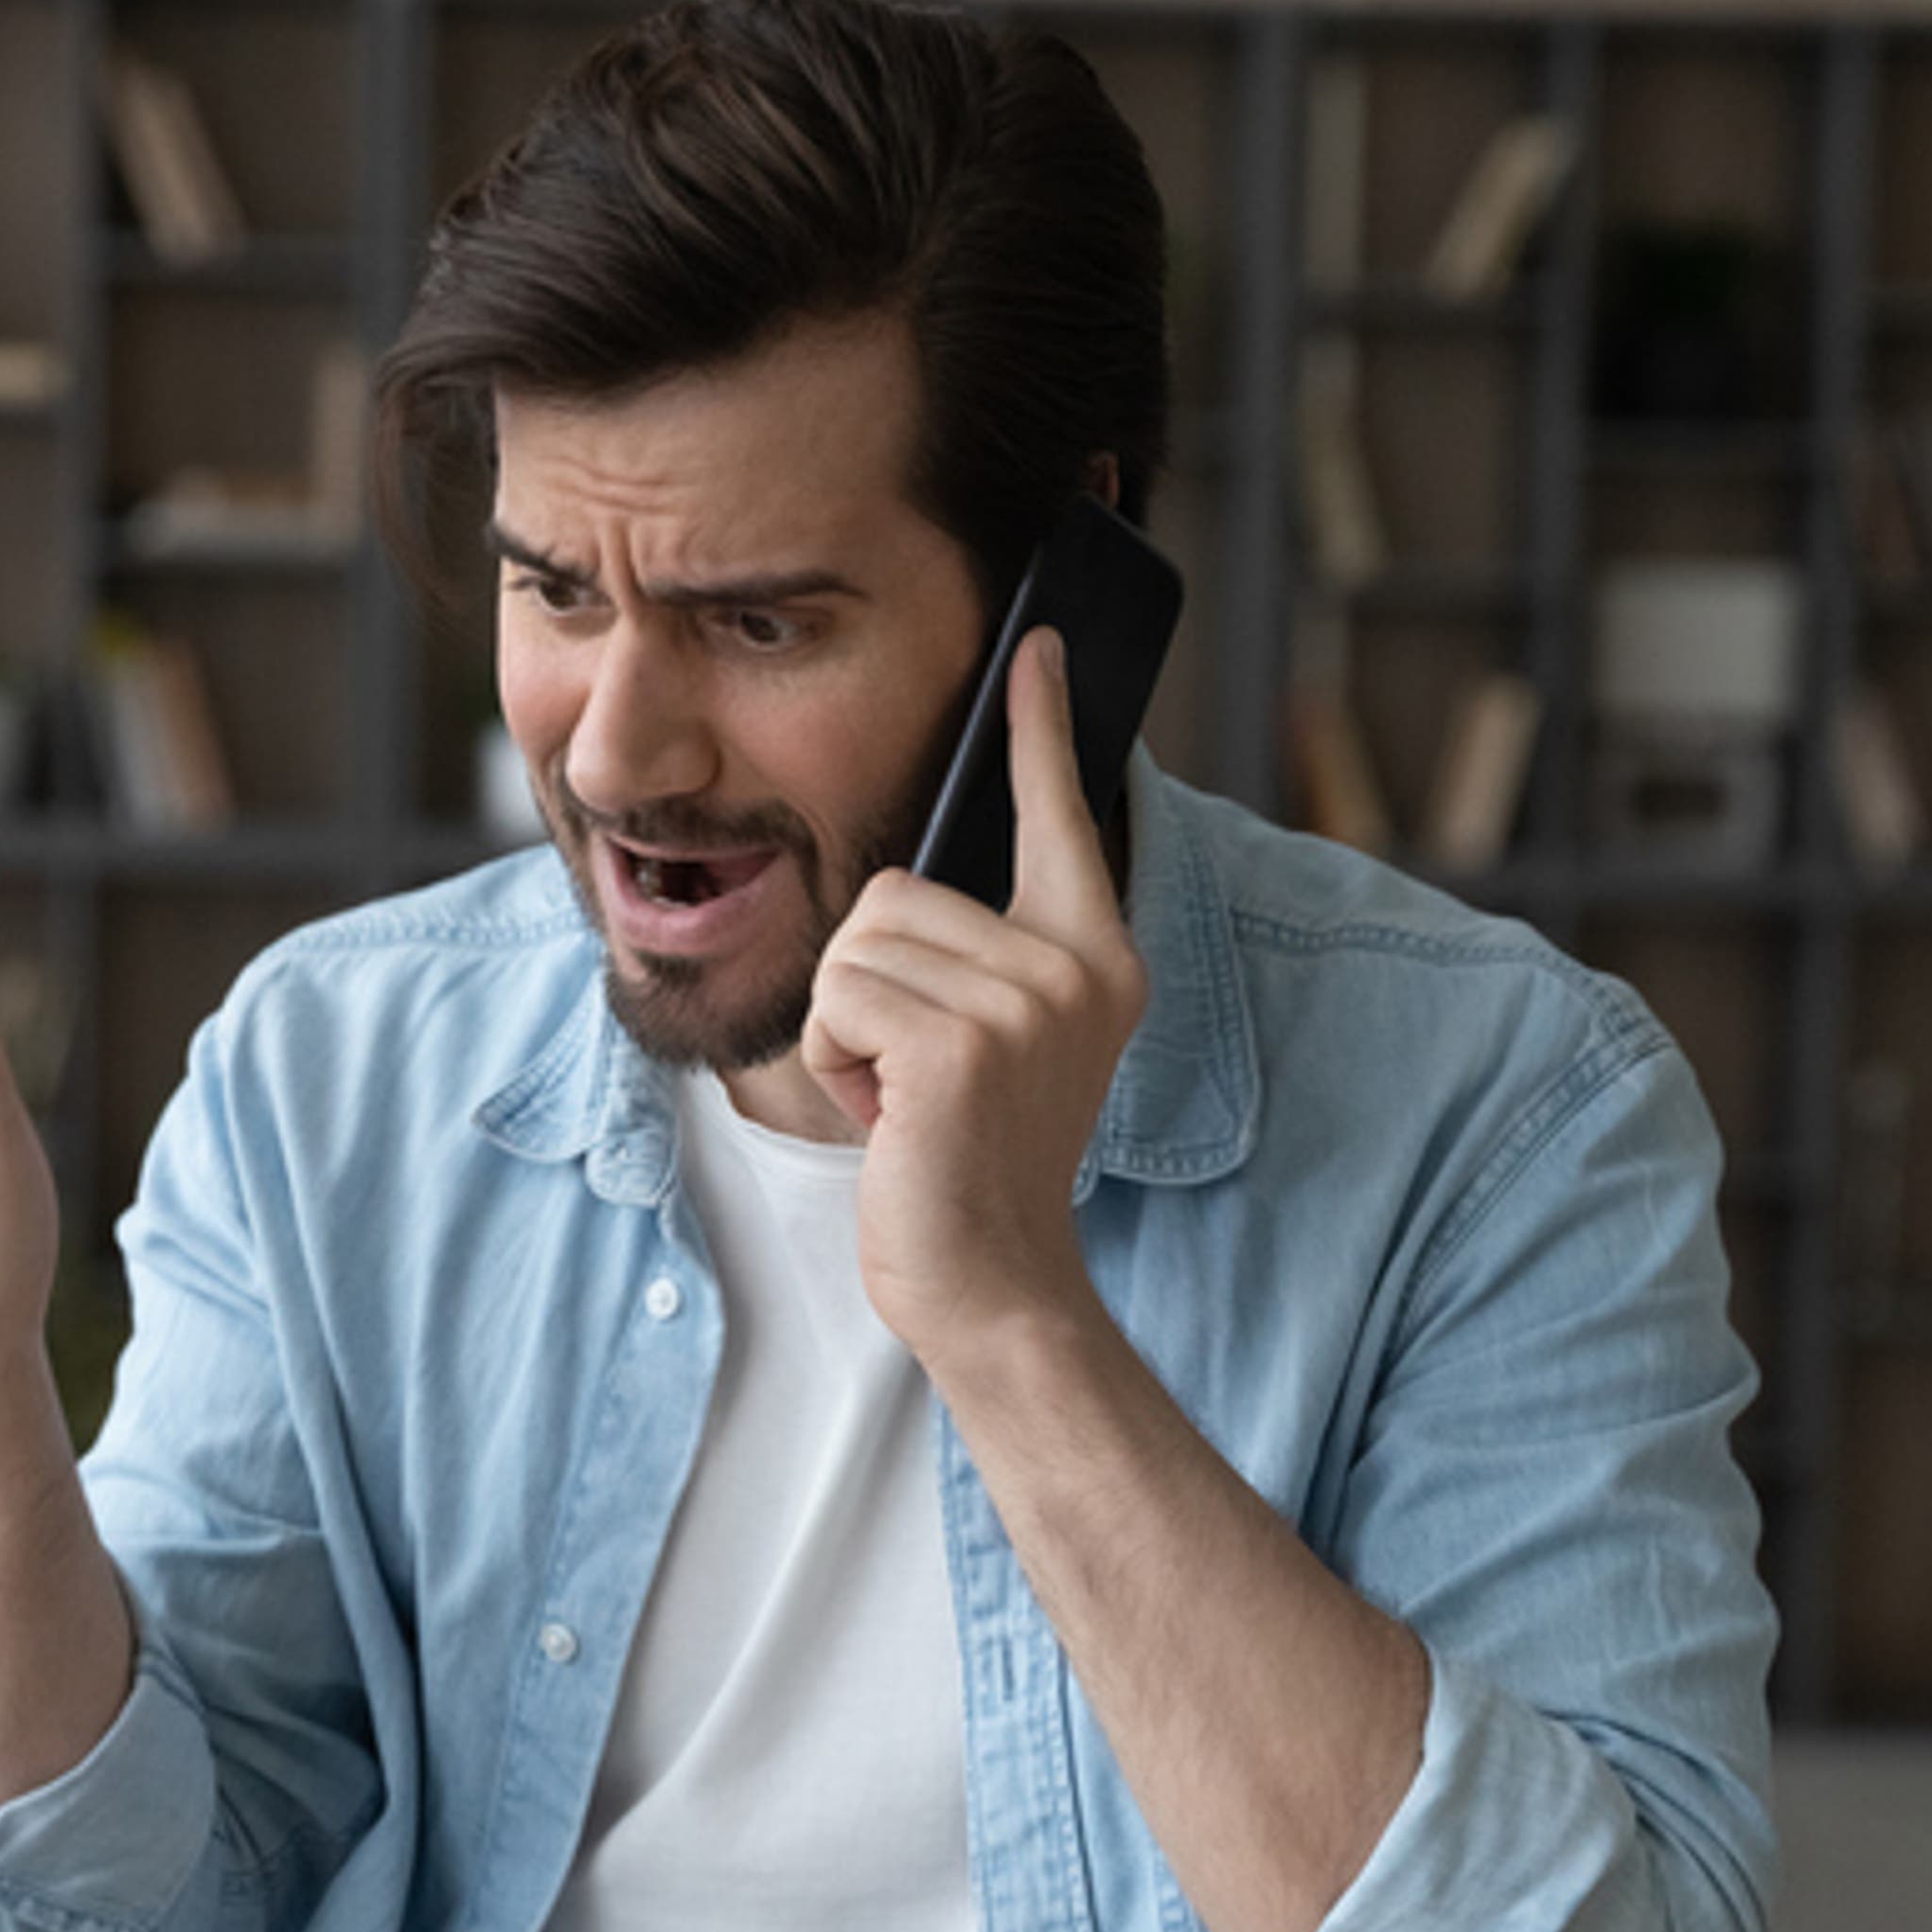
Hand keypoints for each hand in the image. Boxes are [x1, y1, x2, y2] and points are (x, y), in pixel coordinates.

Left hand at [799, 628, 1147, 1365]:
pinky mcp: (960, 1043)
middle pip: (894, 892)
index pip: (1063, 817)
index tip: (1035, 646)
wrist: (992, 1286)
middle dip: (869, 987)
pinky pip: (839, 996)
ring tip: (906, 1099)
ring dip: (848, 1029)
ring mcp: (1025, 1003)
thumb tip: (911, 886)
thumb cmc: (969, 1165)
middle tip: (920, 1078)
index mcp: (1096, 956)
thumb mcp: (994, 1041)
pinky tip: (890, 1118)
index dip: (1038, 729)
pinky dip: (835, 1062)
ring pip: (855, 944)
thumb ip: (981, 956)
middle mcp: (1076, 967)